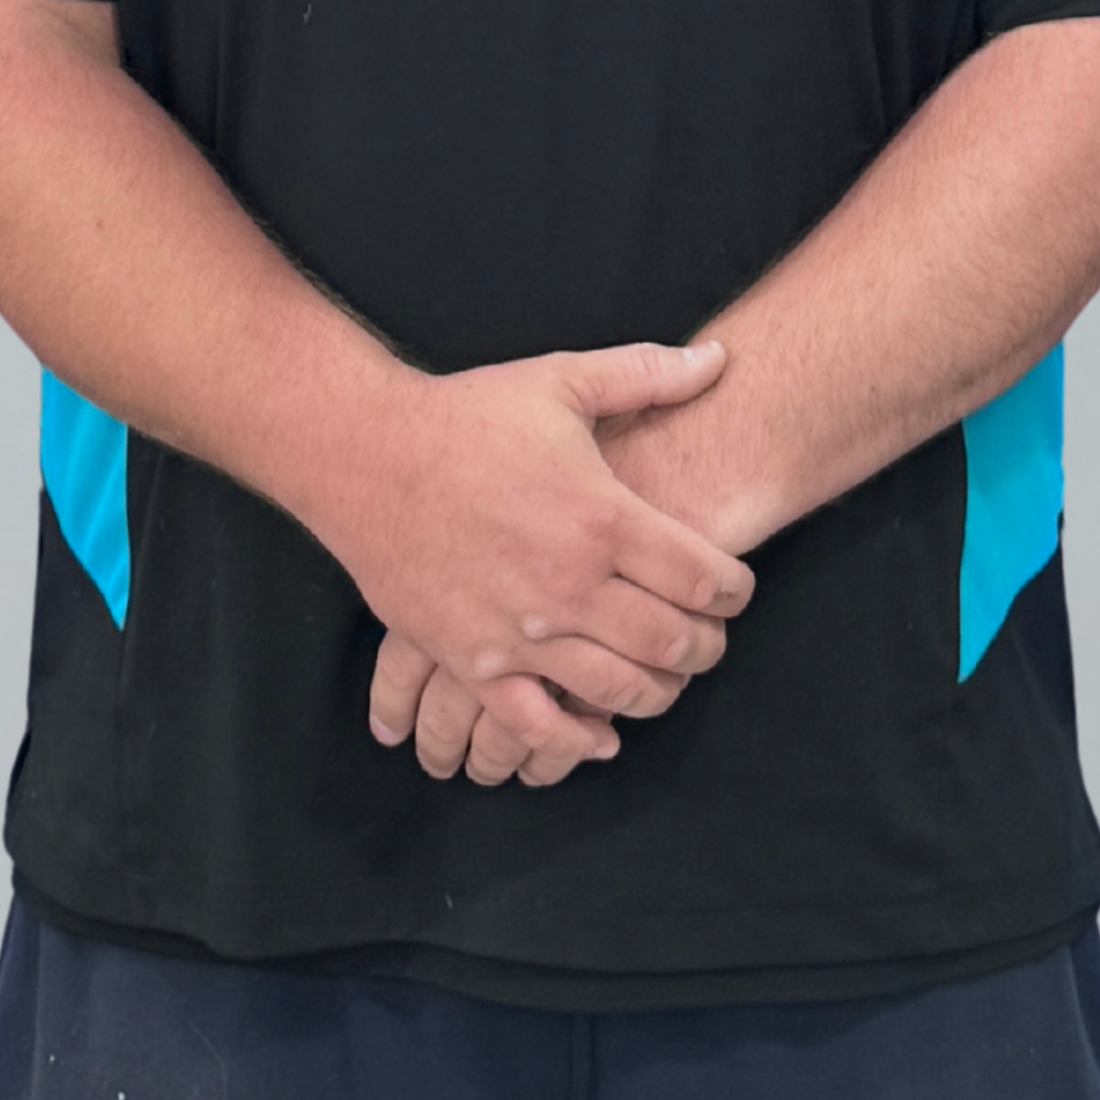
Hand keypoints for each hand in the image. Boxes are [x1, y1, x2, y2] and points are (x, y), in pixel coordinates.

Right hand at [343, 339, 750, 784]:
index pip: (705, 578)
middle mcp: (570, 584)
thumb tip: (720, 357)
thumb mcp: (560, 380)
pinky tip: (599, 737)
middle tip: (708, 640)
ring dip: (657, 693)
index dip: (735, 592)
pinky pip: (536, 725)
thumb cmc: (466, 415)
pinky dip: (577, 742)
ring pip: (618, 691)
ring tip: (665, 679)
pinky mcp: (472, 661)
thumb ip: (646, 374)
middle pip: (673, 643)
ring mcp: (520, 632)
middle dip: (706, 648)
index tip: (735, 592)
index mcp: (603, 518)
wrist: (363, 454)